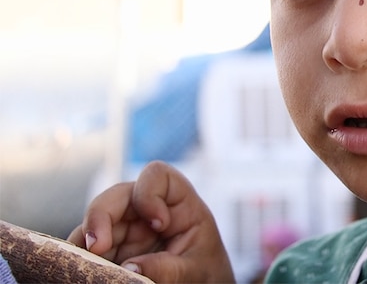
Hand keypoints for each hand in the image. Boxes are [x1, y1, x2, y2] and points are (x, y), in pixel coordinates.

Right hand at [68, 161, 234, 282]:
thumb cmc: (205, 272)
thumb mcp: (195, 270)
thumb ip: (169, 268)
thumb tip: (130, 268)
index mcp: (177, 203)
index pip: (157, 175)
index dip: (149, 193)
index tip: (159, 224)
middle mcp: (145, 211)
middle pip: (114, 197)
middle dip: (100, 217)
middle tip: (97, 248)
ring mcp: (124, 230)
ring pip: (93, 223)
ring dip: (85, 242)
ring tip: (85, 265)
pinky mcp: (109, 251)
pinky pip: (86, 248)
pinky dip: (80, 258)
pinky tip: (82, 271)